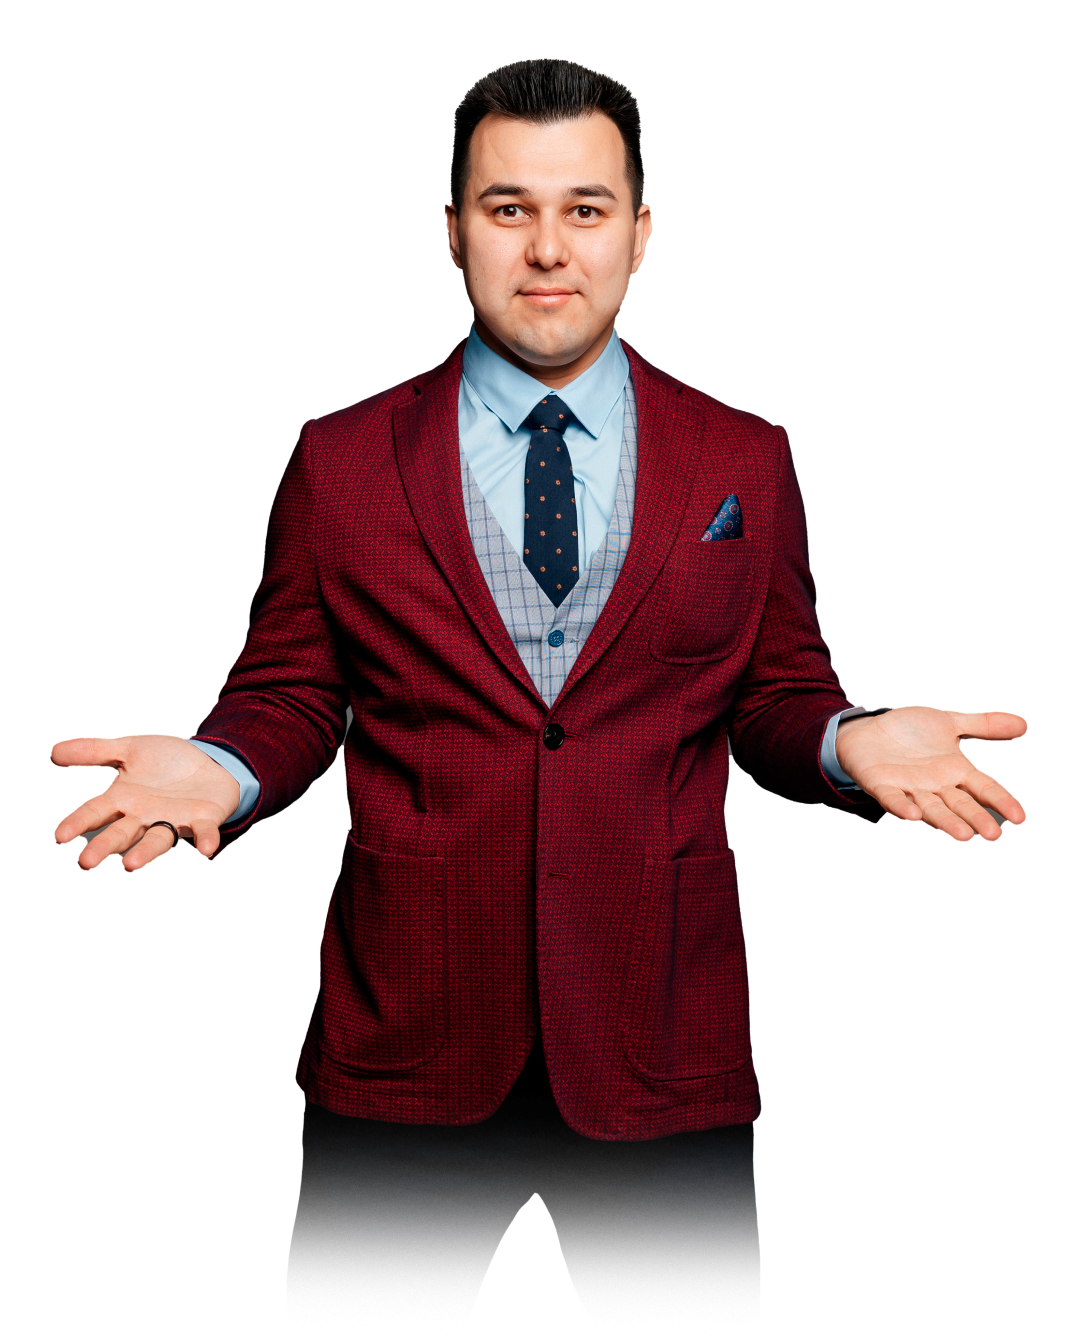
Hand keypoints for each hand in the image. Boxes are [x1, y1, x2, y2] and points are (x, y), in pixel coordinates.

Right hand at [51, 735, 242, 870]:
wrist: (208, 762)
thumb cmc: (165, 761)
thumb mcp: (130, 749)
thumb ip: (94, 750)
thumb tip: (53, 751)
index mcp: (124, 799)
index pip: (95, 812)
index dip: (78, 823)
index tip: (60, 836)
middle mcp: (145, 816)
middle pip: (121, 834)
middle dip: (104, 846)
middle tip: (86, 862)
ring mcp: (174, 820)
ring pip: (157, 840)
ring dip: (145, 853)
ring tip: (131, 865)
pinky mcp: (204, 819)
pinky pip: (204, 831)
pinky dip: (205, 840)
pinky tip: (206, 849)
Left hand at [833, 706, 1026, 841]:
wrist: (867, 728)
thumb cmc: (910, 731)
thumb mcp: (949, 722)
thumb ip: (983, 725)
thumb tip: (1023, 724)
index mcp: (955, 771)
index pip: (984, 788)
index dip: (1000, 801)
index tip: (1019, 817)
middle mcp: (935, 785)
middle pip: (960, 804)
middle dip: (976, 818)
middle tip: (992, 835)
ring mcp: (909, 787)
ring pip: (931, 808)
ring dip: (946, 821)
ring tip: (963, 836)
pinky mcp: (882, 784)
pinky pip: (893, 798)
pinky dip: (901, 807)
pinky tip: (912, 815)